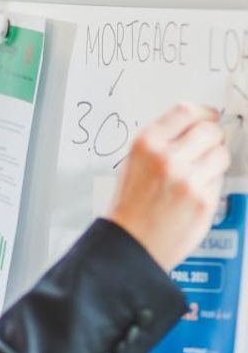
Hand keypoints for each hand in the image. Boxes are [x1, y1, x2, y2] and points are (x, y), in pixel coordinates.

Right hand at [107, 103, 230, 270]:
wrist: (132, 241)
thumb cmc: (130, 205)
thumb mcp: (133, 163)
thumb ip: (161, 142)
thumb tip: (192, 127)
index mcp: (146, 144)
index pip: (186, 111)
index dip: (203, 112)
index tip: (210, 115)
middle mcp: (167, 158)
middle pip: (209, 129)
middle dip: (212, 135)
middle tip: (207, 144)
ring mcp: (188, 180)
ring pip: (221, 153)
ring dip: (214, 159)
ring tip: (199, 172)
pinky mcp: (204, 201)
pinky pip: (220, 180)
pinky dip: (211, 183)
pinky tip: (194, 192)